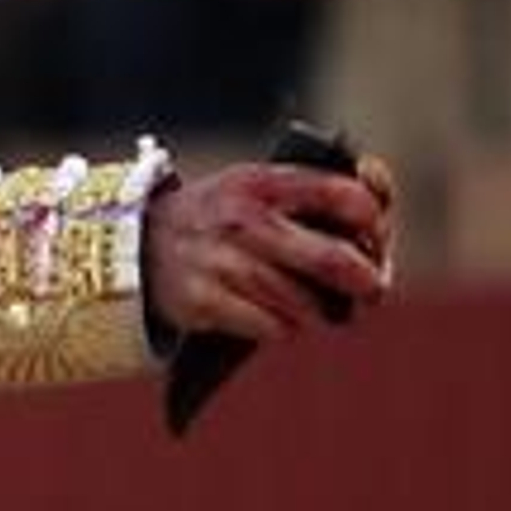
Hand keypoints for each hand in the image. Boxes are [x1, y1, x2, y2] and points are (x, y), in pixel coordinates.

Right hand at [144, 159, 394, 343]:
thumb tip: (376, 209)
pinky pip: (272, 327)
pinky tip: (273, 318)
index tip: (375, 234)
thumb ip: (309, 194)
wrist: (134, 245)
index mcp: (261, 183)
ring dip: (318, 311)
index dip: (374, 220)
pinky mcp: (205, 302)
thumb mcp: (252, 188)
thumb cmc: (214, 218)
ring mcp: (222, 263)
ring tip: (311, 306)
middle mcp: (243, 220)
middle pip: (333, 261)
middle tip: (374, 290)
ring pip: (304, 303)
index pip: (344, 196)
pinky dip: (283, 328)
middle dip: (366, 281)